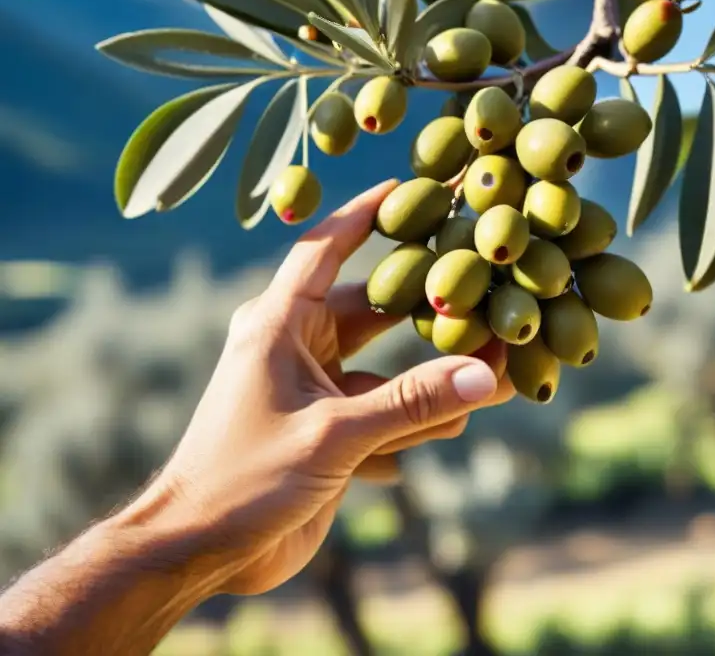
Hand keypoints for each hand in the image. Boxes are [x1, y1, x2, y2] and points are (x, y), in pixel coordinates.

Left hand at [130, 180, 514, 595]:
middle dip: (429, 311)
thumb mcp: (333, 435)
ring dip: (431, 378)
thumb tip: (486, 376)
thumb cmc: (243, 480)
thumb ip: (411, 404)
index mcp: (281, 322)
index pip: (327, 247)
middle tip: (485, 293)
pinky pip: (382, 411)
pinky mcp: (326, 429)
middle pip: (375, 310)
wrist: (197, 551)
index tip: (411, 186)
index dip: (367, 213)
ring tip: (494, 375)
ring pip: (387, 368)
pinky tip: (451, 429)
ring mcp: (314, 388)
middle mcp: (298, 345)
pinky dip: (413, 421)